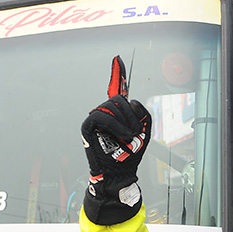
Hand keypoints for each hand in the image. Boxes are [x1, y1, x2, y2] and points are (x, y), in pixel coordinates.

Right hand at [80, 56, 151, 223]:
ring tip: (129, 137)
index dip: (117, 74)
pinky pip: (100, 115)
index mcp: (118, 112)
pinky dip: (114, 124)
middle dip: (131, 115)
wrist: (120, 173)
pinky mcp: (88, 126)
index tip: (118, 59)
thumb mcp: (144, 132)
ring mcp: (96, 119)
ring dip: (125, 122)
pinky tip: (122, 134)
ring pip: (111, 106)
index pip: (116, 89)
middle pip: (119, 99)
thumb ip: (143, 114)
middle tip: (135, 133)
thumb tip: (132, 99)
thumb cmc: (131, 154)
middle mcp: (106, 112)